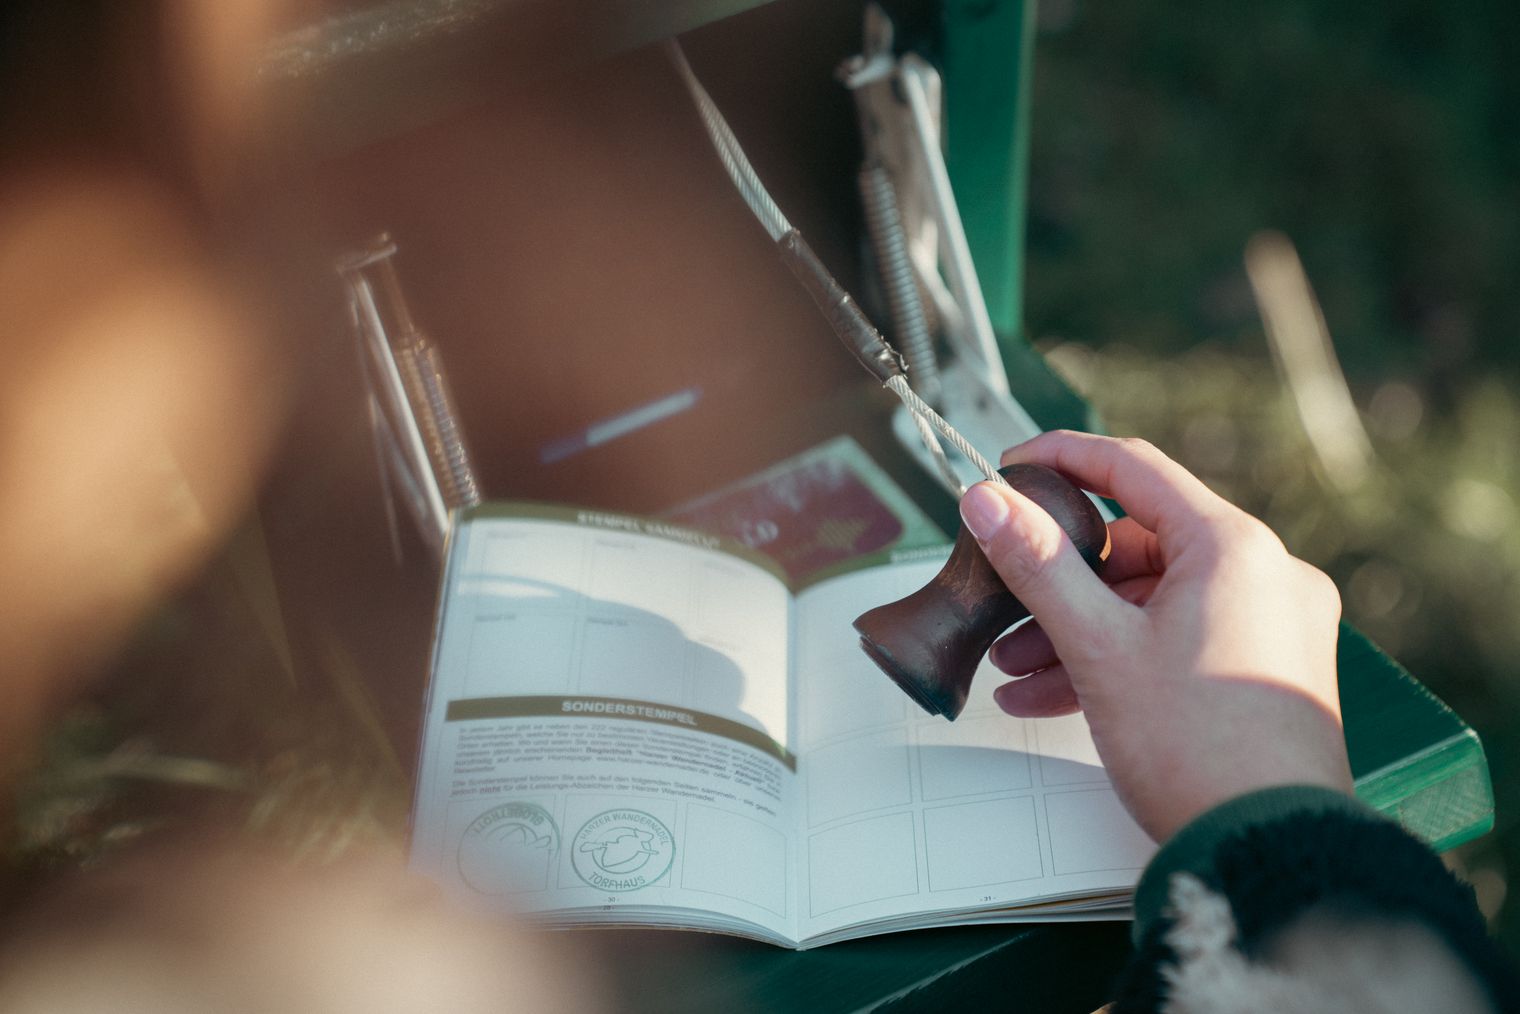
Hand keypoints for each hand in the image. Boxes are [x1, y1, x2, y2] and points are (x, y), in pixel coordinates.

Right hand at [958, 431, 1353, 841]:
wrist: (1267, 850)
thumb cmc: (1198, 749)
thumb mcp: (1098, 647)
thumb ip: (1038, 565)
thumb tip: (989, 502)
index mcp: (1233, 547)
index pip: (1133, 469)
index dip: (1062, 460)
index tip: (1013, 469)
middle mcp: (1265, 574)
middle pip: (1141, 546)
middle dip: (1062, 581)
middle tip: (1006, 604)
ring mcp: (1272, 624)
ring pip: (1154, 602)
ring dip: (1081, 630)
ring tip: (1018, 671)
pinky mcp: (1267, 670)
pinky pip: (1179, 640)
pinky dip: (1121, 658)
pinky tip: (1055, 697)